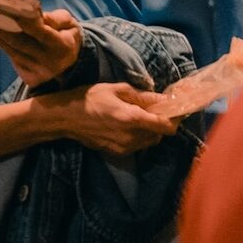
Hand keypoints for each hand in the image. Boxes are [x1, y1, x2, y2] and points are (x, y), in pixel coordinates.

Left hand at [0, 7, 82, 87]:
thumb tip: (34, 13)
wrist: (71, 63)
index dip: (23, 20)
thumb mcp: (69, 23)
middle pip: (19, 43)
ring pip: (11, 50)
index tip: (7, 8)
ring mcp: (37, 72)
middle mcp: (48, 62)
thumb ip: (54, 18)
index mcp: (62, 47)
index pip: (40, 32)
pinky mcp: (28, 77)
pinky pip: (11, 57)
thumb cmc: (66, 36)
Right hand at [57, 81, 179, 155]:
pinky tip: (129, 126)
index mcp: (133, 119)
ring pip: (149, 142)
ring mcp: (124, 148)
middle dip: (161, 124)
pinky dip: (139, 137)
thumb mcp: (116, 89)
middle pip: (159, 136)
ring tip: (141, 117)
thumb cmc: (91, 98)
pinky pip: (137, 146)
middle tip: (156, 110)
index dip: (174, 120)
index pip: (165, 127)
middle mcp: (131, 137)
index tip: (175, 111)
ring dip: (151, 131)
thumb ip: (141, 95)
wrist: (66, 118)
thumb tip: (162, 98)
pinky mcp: (116, 153)